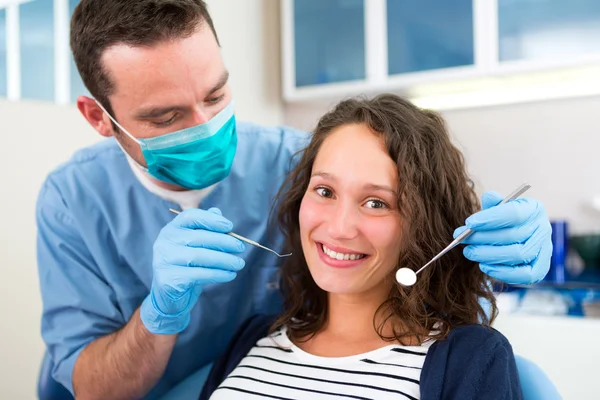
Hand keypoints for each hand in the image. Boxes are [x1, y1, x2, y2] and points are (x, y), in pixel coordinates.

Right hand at [140, 208, 245, 333]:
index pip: (190, 216)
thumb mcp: (195, 247)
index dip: (211, 220)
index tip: (230, 227)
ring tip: (239, 263)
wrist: (169, 298)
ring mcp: (164, 260)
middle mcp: (164, 242)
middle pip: (198, 236)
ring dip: (225, 259)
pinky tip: (230, 274)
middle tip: (241, 248)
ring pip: (200, 256)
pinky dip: (218, 274)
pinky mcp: (169, 279)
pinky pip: (199, 274)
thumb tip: (218, 212)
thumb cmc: (186, 268)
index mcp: (171, 229)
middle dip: (224, 241)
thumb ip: (205, 229)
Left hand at [453, 191, 551, 284]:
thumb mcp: (496, 209)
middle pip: (512, 235)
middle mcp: (543, 227)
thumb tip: (490, 197)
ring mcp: (545, 249)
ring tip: (469, 252)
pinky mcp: (541, 269)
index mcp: (533, 208)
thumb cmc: (501, 222)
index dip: (490, 219)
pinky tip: (484, 265)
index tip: (469, 223)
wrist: (513, 239)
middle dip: (482, 238)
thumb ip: (493, 204)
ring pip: (517, 254)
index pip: (514, 213)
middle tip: (461, 239)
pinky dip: (502, 272)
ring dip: (488, 255)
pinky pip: (525, 275)